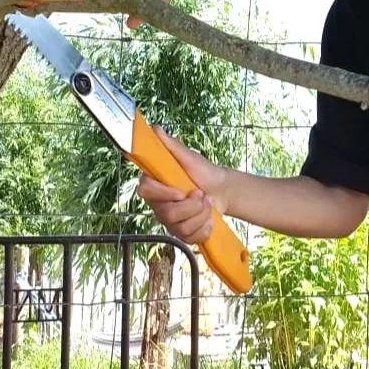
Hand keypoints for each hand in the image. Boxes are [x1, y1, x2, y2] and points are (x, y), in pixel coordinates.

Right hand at [137, 131, 227, 245]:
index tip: (181, 191)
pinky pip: (189, 239)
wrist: (222, 190)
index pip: (146, 191)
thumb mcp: (189, 157)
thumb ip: (171, 145)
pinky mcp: (182, 233)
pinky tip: (209, 220)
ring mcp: (169, 221)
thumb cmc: (203, 172)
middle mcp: (158, 204)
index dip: (164, 194)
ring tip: (208, 203)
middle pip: (167, 214)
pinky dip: (204, 229)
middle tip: (203, 194)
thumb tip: (156, 130)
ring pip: (180, 228)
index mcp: (155, 184)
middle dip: (192, 206)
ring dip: (201, 215)